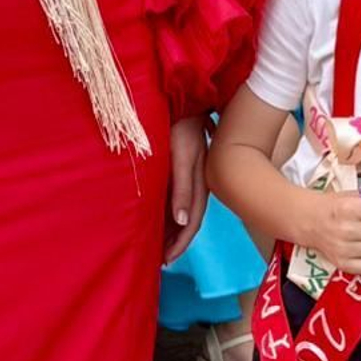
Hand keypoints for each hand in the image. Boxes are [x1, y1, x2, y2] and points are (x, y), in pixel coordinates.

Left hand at [166, 116, 207, 262]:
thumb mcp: (182, 158)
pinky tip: (161, 217)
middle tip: (160, 260)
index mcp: (201, 183)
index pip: (192, 222)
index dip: (180, 243)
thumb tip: (183, 222)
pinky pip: (179, 196)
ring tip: (159, 245)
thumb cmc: (181, 126)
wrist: (184, 99)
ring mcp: (192, 175)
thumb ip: (182, 189)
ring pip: (184, 210)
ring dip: (173, 228)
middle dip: (176, 241)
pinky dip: (171, 211)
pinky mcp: (184, 166)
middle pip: (189, 220)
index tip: (166, 260)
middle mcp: (198, 183)